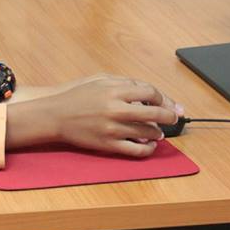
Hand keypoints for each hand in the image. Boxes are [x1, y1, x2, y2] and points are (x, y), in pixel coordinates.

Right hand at [6, 77, 183, 157]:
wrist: (56, 115)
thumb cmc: (78, 96)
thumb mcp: (100, 80)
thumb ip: (124, 83)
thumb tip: (148, 92)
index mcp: (114, 90)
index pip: (150, 92)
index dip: (163, 98)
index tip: (166, 103)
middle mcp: (115, 109)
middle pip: (154, 112)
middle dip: (169, 116)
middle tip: (174, 118)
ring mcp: (112, 128)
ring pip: (147, 132)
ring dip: (158, 132)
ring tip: (159, 132)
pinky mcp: (108, 144)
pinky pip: (136, 149)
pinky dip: (147, 149)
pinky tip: (149, 145)